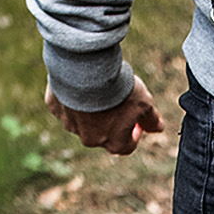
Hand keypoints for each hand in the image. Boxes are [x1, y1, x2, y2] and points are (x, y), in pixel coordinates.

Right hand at [46, 76, 163, 155]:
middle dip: (110, 121)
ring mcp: (70, 124)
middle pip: (103, 134)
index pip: (127, 145)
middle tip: (116, 100)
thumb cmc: (118, 89)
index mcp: (114, 143)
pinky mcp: (55, 108)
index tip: (137, 122)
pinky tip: (79, 83)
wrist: (86, 68)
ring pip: (82, 119)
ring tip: (97, 88)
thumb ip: (151, 119)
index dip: (134, 134)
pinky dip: (72, 96)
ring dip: (90, 109)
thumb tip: (159, 129)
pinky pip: (64, 104)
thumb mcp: (143, 102)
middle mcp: (90, 140)